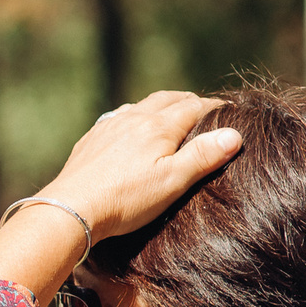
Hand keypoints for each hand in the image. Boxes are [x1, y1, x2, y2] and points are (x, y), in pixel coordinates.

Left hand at [37, 90, 242, 242]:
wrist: (72, 208)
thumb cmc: (126, 199)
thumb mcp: (172, 181)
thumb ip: (203, 156)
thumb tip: (233, 134)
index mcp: (158, 126)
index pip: (194, 106)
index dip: (215, 106)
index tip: (229, 108)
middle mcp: (133, 118)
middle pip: (167, 99)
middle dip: (189, 100)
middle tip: (203, 107)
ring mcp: (109, 126)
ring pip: (141, 105)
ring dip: (160, 105)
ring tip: (170, 113)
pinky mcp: (92, 140)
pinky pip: (117, 117)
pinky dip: (134, 116)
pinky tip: (130, 127)